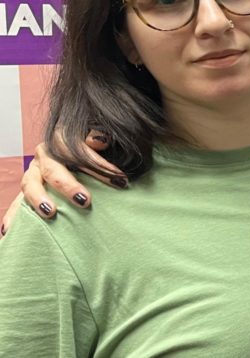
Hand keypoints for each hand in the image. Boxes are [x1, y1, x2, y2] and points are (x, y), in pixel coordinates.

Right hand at [0, 132, 125, 235]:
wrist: (77, 155)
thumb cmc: (95, 150)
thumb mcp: (100, 142)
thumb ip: (98, 139)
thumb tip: (100, 139)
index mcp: (60, 141)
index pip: (74, 149)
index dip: (96, 163)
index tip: (119, 178)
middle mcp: (44, 156)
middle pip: (52, 169)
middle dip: (68, 185)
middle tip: (85, 200)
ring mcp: (33, 173)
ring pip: (30, 185)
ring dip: (39, 200)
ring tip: (50, 213)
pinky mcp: (28, 190)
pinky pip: (17, 203)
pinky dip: (13, 216)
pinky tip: (9, 230)